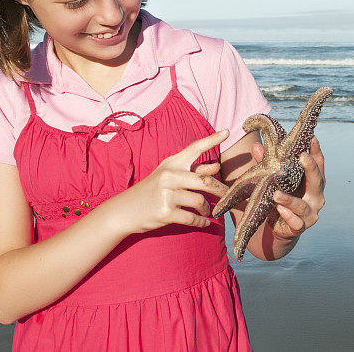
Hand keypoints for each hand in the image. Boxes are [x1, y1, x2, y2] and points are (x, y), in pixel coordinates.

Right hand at [111, 129, 230, 235]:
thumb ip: (192, 171)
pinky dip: (201, 222)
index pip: (194, 148)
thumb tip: (216, 167)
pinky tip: (204, 222)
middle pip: (205, 182)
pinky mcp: (165, 213)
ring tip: (208, 211)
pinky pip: (192, 218)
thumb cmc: (150, 191)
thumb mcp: (167, 176)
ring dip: (207, 209)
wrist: (124, 211)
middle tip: (230, 196)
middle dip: (221, 190)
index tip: (227, 132)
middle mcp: (169, 176)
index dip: (212, 140)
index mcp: (171, 163)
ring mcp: (166, 194)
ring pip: (200, 201)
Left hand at [254, 136, 325, 239]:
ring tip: (277, 194)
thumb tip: (257, 146)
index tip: (312, 138)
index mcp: (313, 182)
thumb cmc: (282, 196)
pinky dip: (288, 216)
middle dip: (311, 168)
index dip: (316, 151)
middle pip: (317, 181)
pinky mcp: (301, 226)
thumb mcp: (275, 179)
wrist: (281, 226)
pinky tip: (279, 209)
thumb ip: (267, 164)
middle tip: (303, 156)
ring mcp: (310, 212)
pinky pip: (296, 222)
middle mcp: (316, 196)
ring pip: (303, 205)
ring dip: (290, 200)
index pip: (318, 164)